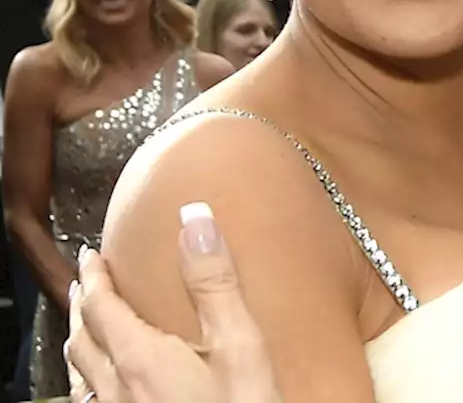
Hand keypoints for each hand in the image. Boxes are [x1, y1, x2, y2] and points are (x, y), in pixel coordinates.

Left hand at [67, 204, 279, 402]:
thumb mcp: (240, 345)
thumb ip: (215, 282)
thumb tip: (195, 218)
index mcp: (141, 359)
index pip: (102, 307)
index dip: (95, 277)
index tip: (93, 255)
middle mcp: (119, 391)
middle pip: (83, 340)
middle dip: (83, 306)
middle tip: (88, 283)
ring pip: (82, 375)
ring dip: (82, 341)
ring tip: (89, 326)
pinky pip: (95, 402)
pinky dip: (92, 378)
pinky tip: (111, 387)